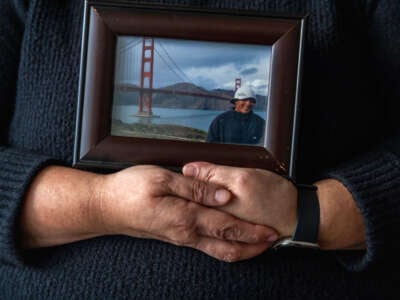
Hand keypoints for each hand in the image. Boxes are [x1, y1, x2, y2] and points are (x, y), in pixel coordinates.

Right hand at [95, 165, 278, 260]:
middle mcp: (186, 234)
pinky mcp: (174, 237)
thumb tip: (223, 195)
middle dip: (252, 245)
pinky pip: (205, 246)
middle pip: (226, 246)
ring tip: (257, 243)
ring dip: (240, 248)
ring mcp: (180, 238)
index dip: (251, 230)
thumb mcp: (162, 179)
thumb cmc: (129, 191)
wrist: (105, 209)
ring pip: (217, 250)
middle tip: (272, 241)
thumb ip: (195, 187)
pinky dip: (223, 245)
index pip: (227, 226)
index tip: (270, 231)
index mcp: (185, 218)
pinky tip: (228, 238)